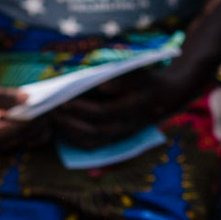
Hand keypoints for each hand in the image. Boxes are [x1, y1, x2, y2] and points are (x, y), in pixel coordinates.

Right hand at [0, 76, 47, 149]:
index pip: (25, 127)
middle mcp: (2, 146)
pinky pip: (32, 137)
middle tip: (52, 100)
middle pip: (34, 134)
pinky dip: (39, 126)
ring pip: (36, 139)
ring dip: (45, 123)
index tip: (48, 98)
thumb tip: (27, 96)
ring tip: (47, 106)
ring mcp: (7, 147)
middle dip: (45, 117)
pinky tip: (39, 112)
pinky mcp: (10, 144)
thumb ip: (1, 97)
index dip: (39, 113)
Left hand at [52, 66, 192, 149]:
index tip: (63, 100)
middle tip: (52, 110)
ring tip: (54, 118)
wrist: (168, 97)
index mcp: (133, 110)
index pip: (102, 113)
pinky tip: (64, 127)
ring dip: (70, 132)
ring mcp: (120, 137)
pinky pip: (92, 145)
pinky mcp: (115, 140)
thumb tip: (101, 84)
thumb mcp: (142, 74)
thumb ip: (122, 79)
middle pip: (92, 131)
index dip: (81, 108)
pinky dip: (75, 138)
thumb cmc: (150, 81)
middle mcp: (126, 128)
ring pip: (91, 142)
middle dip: (69, 122)